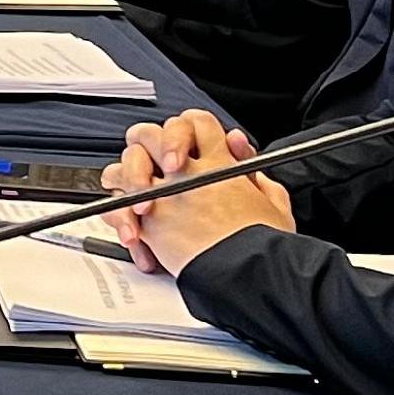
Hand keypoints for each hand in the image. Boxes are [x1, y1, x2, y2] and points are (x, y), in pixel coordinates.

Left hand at [102, 112, 291, 276]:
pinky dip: (119, 214)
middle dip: (146, 143)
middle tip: (154, 160)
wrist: (246, 273)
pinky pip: (118, 208)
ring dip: (126, 176)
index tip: (189, 143)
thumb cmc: (263, 245)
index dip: (189, 128)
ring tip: (136, 191)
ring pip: (124, 167)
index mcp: (219, 163)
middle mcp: (186, 174)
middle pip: (149, 134)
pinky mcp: (149, 224)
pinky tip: (131, 224)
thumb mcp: (275, 203)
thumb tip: (240, 150)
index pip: (196, 122)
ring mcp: (163, 196)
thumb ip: (255, 173)